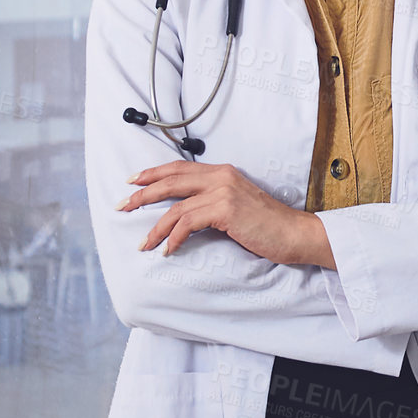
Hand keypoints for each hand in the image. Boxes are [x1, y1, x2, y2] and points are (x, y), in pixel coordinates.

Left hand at [119, 161, 330, 265]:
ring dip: (154, 227)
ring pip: (175, 206)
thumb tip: (184, 214)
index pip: (179, 167)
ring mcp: (223, 191)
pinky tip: (167, 250)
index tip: (132, 182)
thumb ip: (213, 201)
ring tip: (143, 244)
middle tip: (122, 206)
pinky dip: (173, 237)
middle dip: (142, 194)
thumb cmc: (267, 226)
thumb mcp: (237, 206)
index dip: (152, 173)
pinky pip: (188, 222)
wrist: (295, 234)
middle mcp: (221, 176)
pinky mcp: (225, 209)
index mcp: (222, 172)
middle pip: (170, 180)